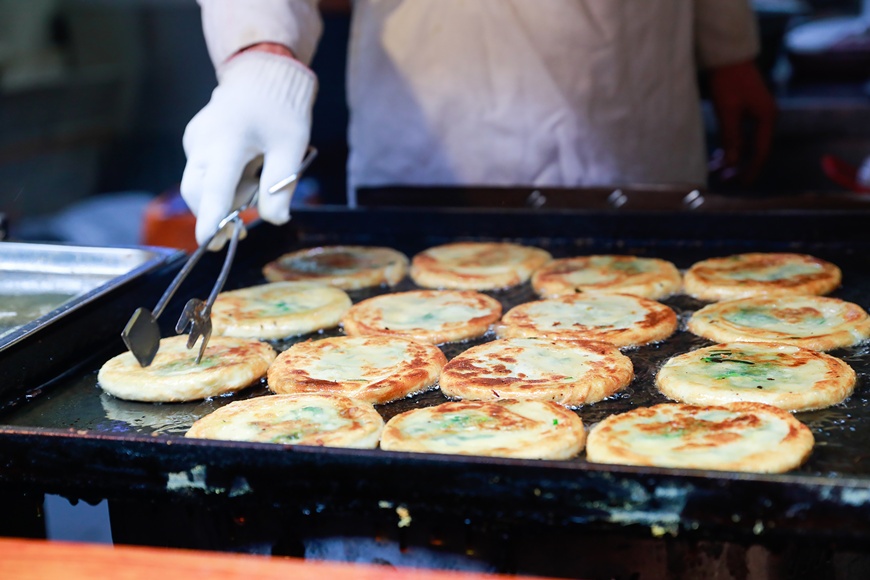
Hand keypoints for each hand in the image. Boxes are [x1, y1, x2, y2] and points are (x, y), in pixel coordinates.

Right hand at [181, 49, 316, 247]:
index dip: (212, 216)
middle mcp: (202, 141)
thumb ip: (281, 185)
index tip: (208, 241)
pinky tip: (243, 170)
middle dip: (216, 216)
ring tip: (253, 183)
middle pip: (198, 193)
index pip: (216, 186)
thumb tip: (274, 220)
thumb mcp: (292, 147)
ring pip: (200, 187)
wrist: (261, 75)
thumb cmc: (280, 109)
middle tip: (241, 231)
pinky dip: (222, 184)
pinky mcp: (193, 143)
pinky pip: (203, 175)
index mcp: (228, 140)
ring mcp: (194, 141)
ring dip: (224, 199)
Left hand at [707, 60, 777, 185]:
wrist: (727, 55)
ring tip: (716, 170)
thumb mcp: (727, 111)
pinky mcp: (746, 110)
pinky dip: (731, 145)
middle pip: (755, 149)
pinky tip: (719, 155)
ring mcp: (757, 113)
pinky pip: (742, 134)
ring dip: (733, 157)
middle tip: (724, 181)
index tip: (740, 185)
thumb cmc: (728, 81)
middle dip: (740, 166)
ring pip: (747, 143)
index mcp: (766, 117)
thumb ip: (731, 138)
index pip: (761, 151)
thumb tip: (733, 164)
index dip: (751, 170)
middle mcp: (765, 117)